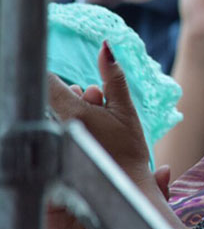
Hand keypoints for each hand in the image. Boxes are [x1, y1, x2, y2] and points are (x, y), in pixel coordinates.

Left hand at [48, 42, 150, 183]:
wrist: (124, 182)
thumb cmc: (127, 147)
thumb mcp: (125, 108)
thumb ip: (113, 76)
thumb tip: (106, 47)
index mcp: (73, 111)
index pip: (50, 82)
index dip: (59, 74)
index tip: (72, 77)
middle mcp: (59, 123)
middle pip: (59, 96)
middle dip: (80, 94)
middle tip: (100, 101)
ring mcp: (58, 136)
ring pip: (61, 110)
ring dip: (79, 107)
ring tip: (101, 118)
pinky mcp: (60, 146)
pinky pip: (62, 124)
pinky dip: (77, 122)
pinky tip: (93, 132)